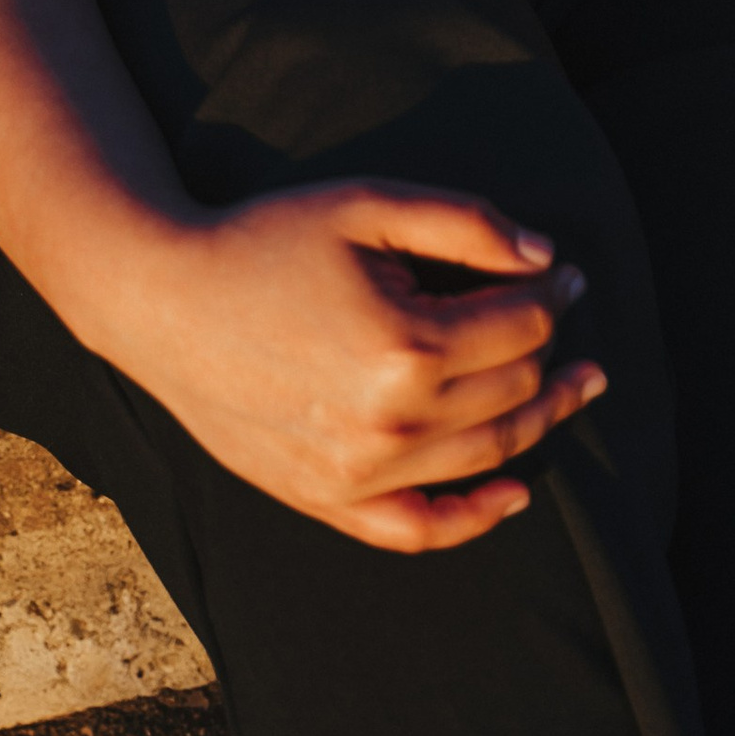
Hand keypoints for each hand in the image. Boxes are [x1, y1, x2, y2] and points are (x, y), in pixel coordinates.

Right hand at [89, 184, 606, 554]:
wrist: (161, 300)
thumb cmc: (266, 242)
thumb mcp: (371, 205)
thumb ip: (469, 225)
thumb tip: (547, 259)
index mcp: (407, 347)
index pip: (523, 327)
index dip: (554, 295)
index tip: (565, 274)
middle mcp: (391, 424)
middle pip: (514, 391)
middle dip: (551, 349)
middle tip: (562, 315)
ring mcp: (357, 474)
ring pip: (486, 457)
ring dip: (540, 421)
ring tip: (573, 388)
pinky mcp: (325, 498)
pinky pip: (417, 530)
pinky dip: (473, 518)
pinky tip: (514, 494)